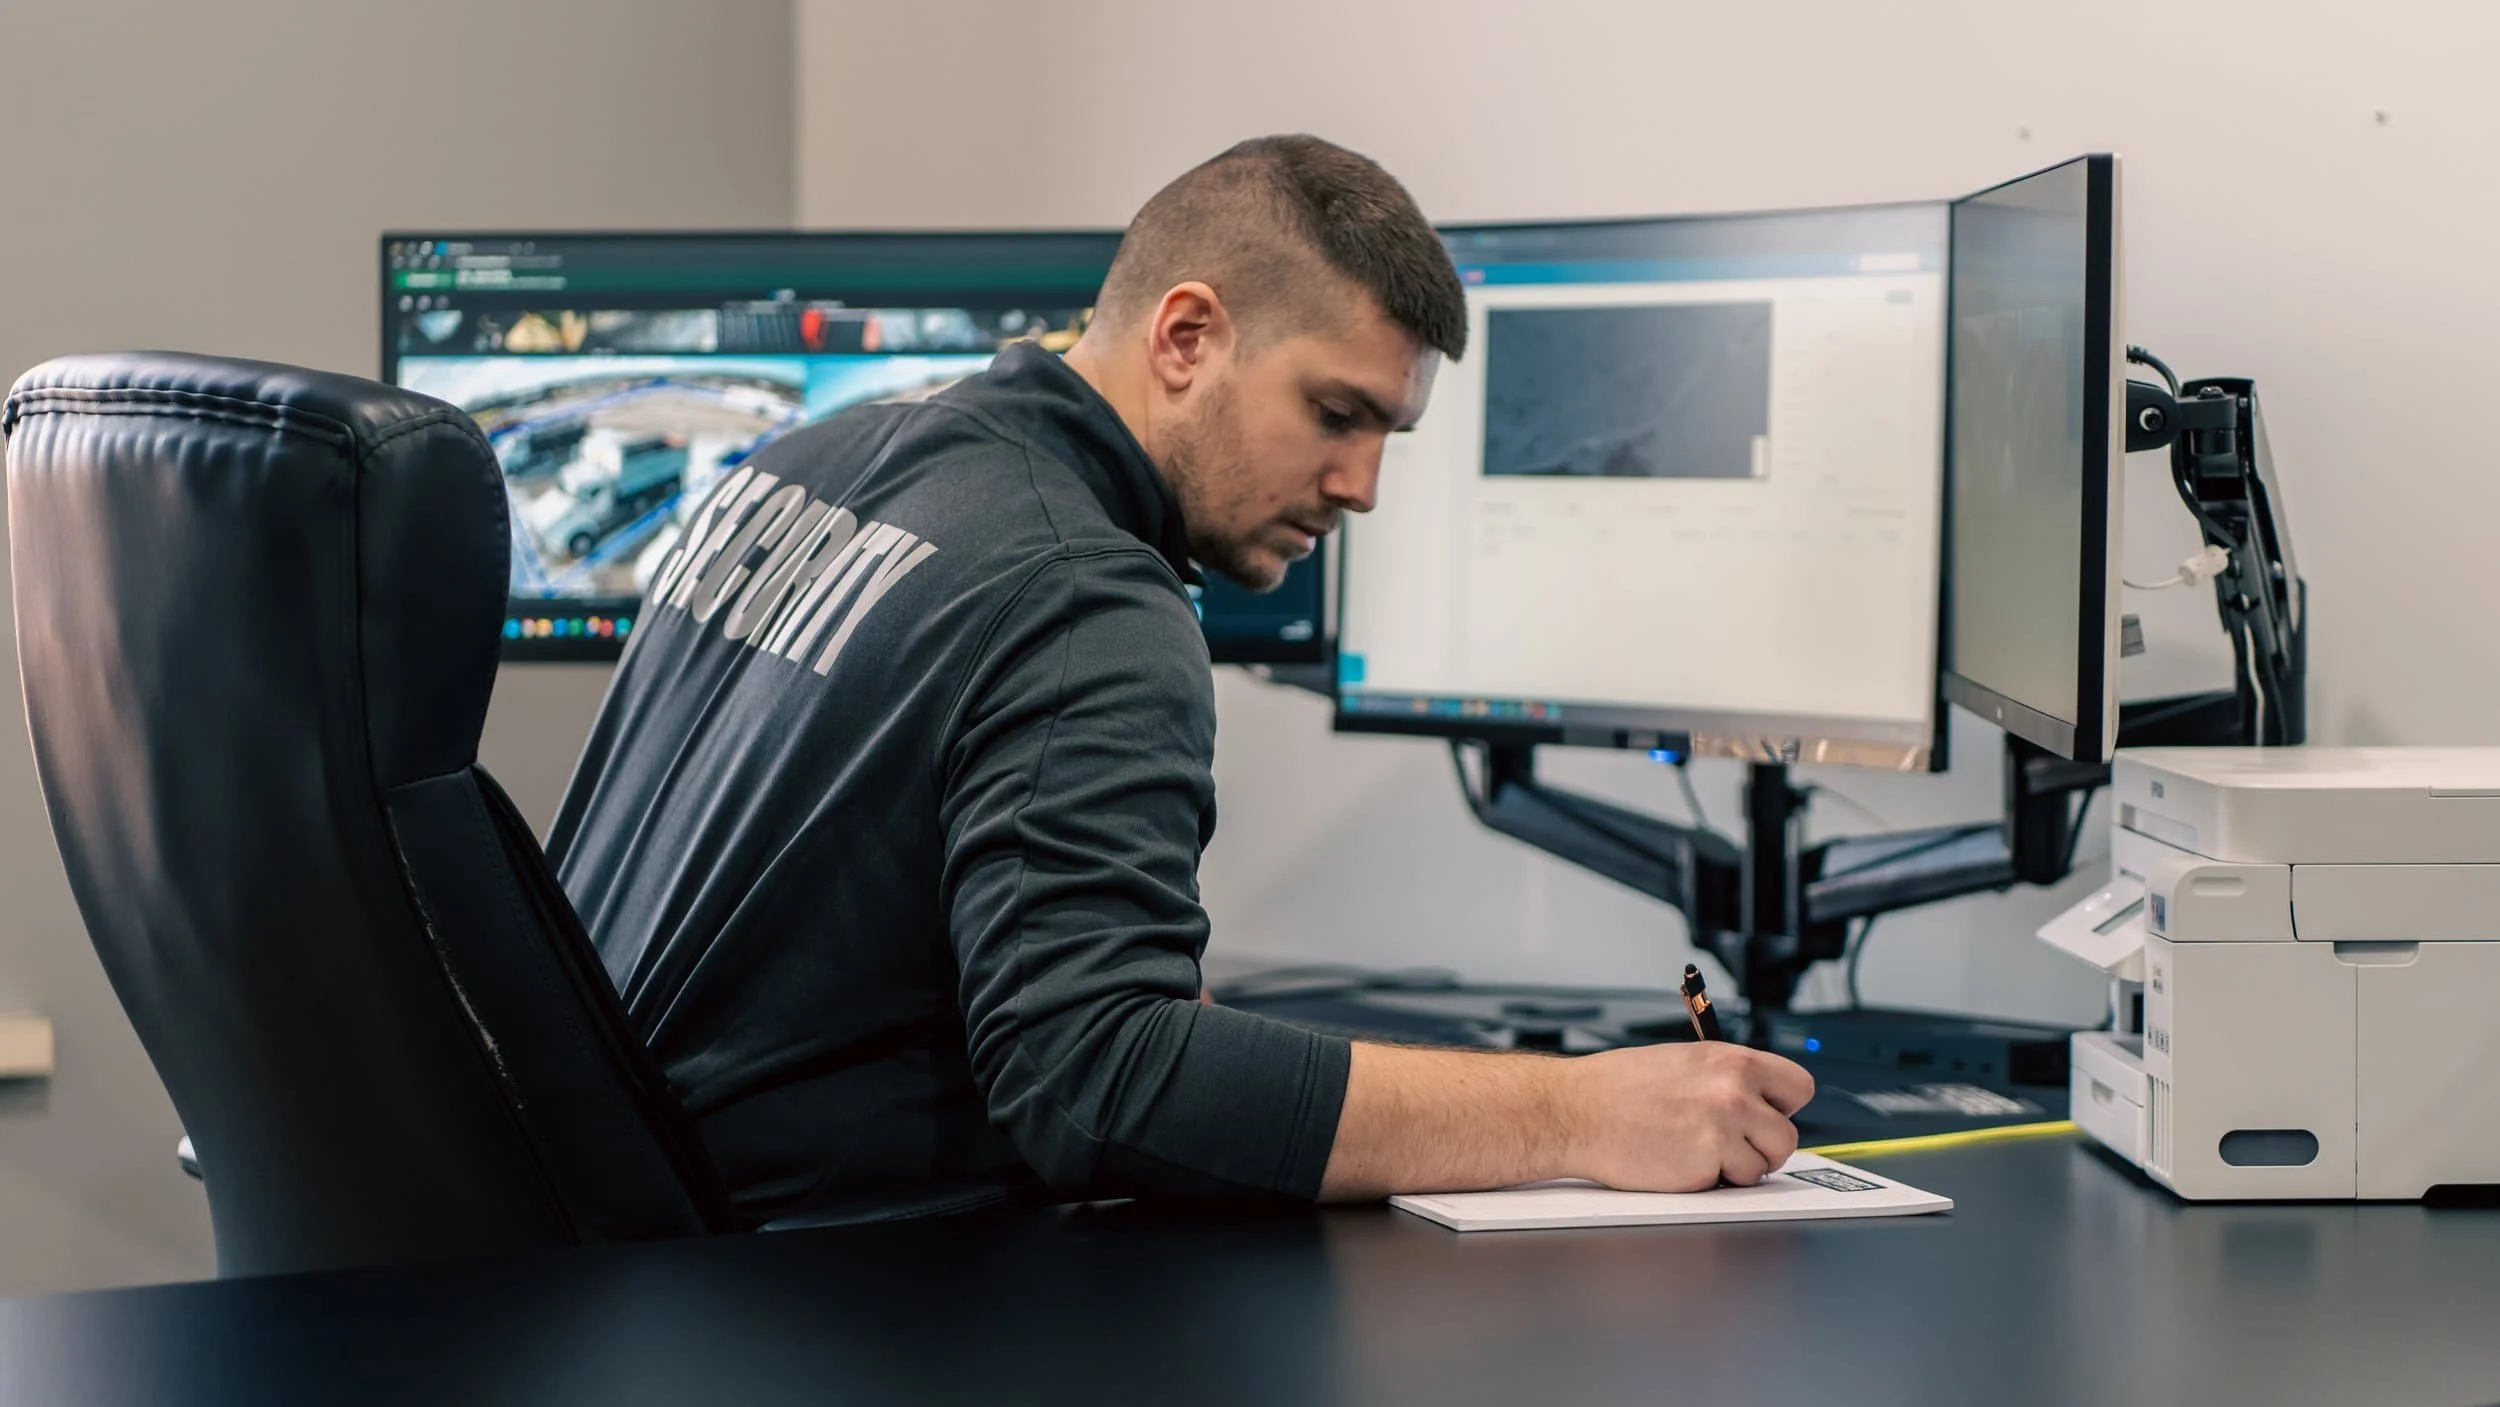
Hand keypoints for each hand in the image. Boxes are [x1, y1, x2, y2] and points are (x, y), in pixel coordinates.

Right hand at [1560, 1043, 1814, 1191]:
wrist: (1576, 1111)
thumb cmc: (1617, 1088)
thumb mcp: (1683, 1062)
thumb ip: (1727, 1079)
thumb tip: (1759, 1101)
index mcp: (1731, 1060)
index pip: (1799, 1086)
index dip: (1783, 1107)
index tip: (1768, 1116)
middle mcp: (1733, 1091)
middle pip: (1788, 1135)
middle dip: (1764, 1146)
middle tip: (1733, 1146)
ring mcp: (1723, 1129)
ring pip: (1765, 1164)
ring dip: (1740, 1168)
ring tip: (1701, 1153)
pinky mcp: (1707, 1165)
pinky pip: (1733, 1185)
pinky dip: (1713, 1182)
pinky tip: (1682, 1162)